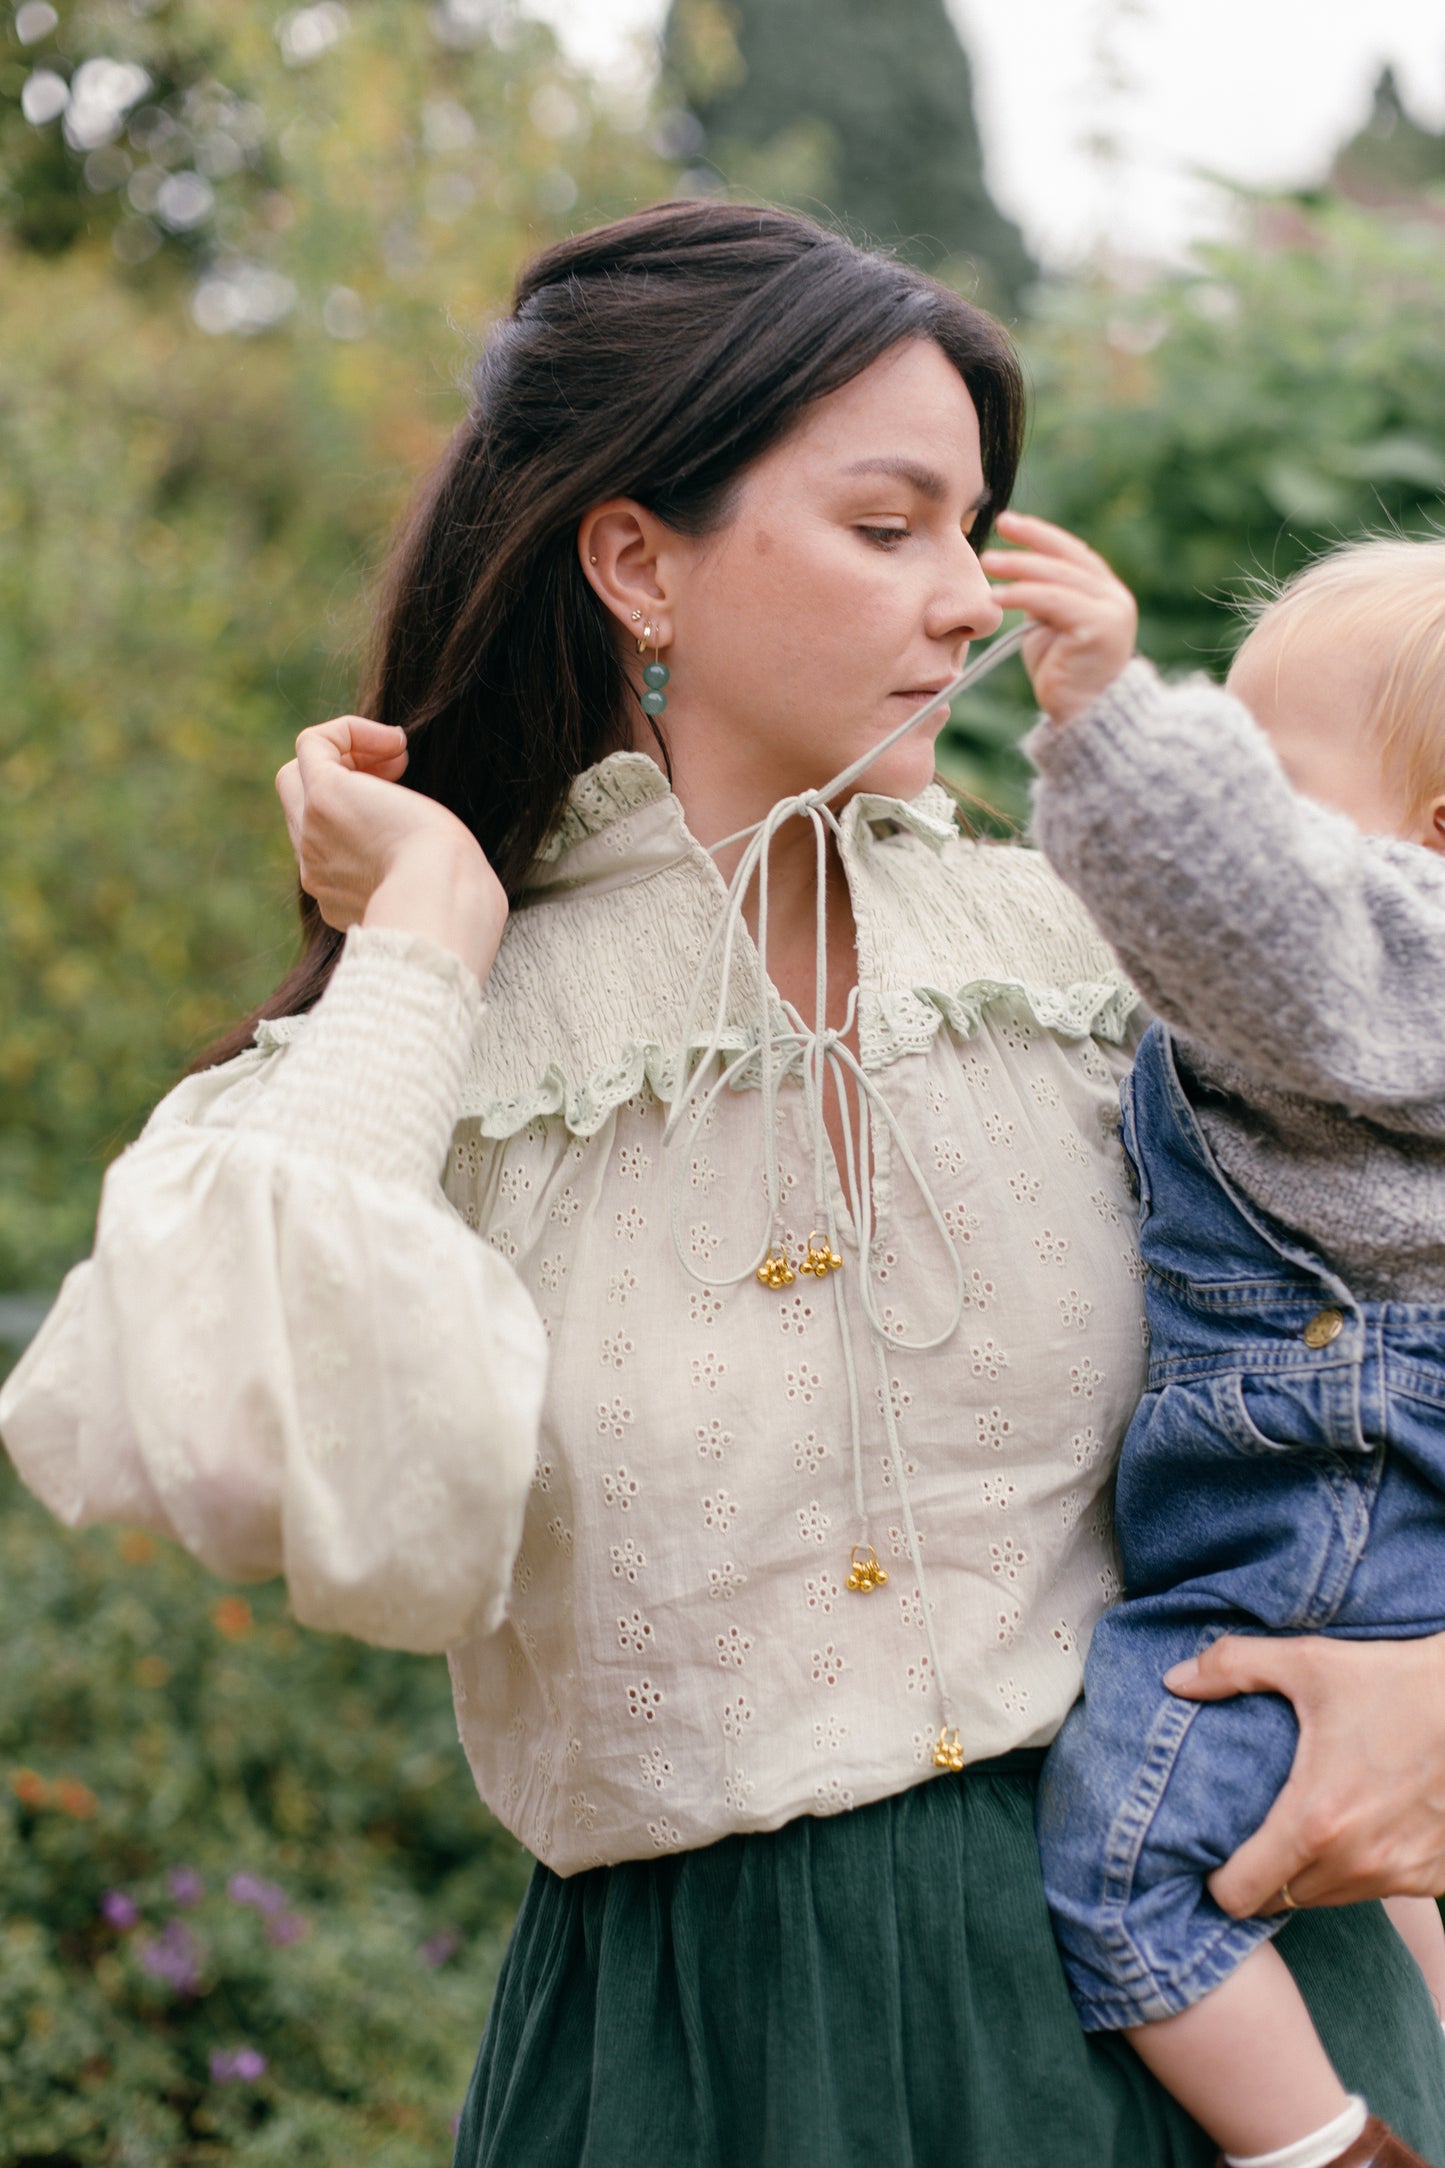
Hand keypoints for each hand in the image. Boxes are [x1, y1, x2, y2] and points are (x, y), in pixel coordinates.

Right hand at [275, 715, 507, 985]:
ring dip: (349, 752)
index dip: (354, 816)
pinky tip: (394, 742)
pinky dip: (348, 730)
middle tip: (396, 773)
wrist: (442, 907)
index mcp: (337, 897)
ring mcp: (312, 831)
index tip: (403, 813)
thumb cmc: (457, 908)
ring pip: (298, 773)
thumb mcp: (440, 899)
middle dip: (341, 781)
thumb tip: (454, 871)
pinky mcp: (324, 796)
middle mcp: (313, 867)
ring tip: (398, 756)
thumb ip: (428, 886)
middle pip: (297, 805)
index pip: (322, 843)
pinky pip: (313, 743)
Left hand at [978, 511, 1137, 722]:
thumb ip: (1043, 599)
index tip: (1010, 522)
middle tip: (999, 528)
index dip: (1041, 535)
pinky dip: (1023, 595)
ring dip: (1020, 567)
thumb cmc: (1063, 676)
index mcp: (1105, 593)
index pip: (1073, 553)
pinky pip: (1054, 602)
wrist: (1085, 718)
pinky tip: (997, 595)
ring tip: (988, 563)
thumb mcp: (1050, 628)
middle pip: (1067, 559)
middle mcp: (1114, 598)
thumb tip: (1019, 576)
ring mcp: (1111, 612)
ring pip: (1059, 578)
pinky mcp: (1100, 628)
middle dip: (1030, 541)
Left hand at [1163, 1633, 1444, 1917]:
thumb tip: (1174, 1680)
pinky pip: (1379, 1890)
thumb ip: (1233, 1667)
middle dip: (1261, 1875)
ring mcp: (1400, 1876)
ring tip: (1304, 1825)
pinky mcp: (1435, 1878)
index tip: (1211, 1855)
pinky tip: (1359, 1824)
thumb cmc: (1396, 1680)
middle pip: (1281, 1901)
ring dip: (1310, 1873)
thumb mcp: (1309, 1663)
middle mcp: (1358, 1863)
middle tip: (1253, 1834)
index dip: (1217, 1881)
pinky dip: (1361, 1869)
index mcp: (1315, 1821)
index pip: (1240, 1896)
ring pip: (1329, 1899)